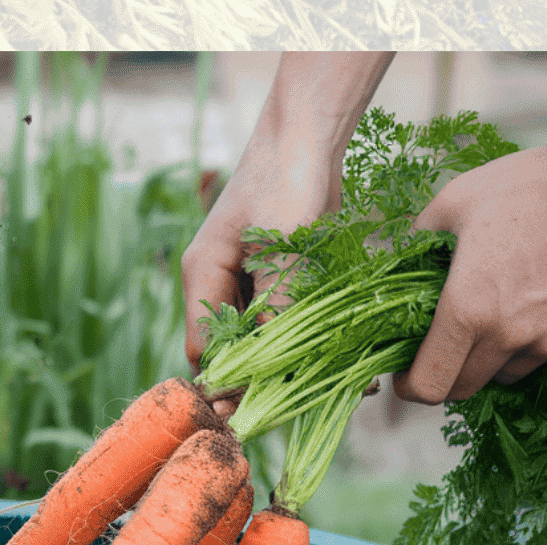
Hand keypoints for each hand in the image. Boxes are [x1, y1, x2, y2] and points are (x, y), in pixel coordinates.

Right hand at [181, 52, 393, 388]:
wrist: (310, 134)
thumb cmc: (287, 180)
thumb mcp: (281, 246)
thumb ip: (275, 303)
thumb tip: (272, 361)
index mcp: (203, 273)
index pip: (203, 347)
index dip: (226, 381)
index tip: (254, 409)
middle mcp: (219, 281)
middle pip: (232, 347)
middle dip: (263, 377)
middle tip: (299, 406)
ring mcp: (248, 278)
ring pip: (263, 336)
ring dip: (294, 359)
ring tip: (335, 383)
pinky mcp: (278, 274)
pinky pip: (288, 317)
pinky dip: (310, 336)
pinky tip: (344, 354)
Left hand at [393, 139, 546, 403]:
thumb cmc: (529, 188)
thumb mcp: (454, 201)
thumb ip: (417, 241)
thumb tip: (398, 262)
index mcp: (467, 309)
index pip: (429, 384)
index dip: (410, 386)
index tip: (405, 375)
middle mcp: (507, 336)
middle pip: (461, 389)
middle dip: (443, 374)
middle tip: (440, 346)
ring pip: (501, 376)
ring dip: (486, 360)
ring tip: (491, 315)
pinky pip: (539, 356)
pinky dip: (526, 344)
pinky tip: (531, 302)